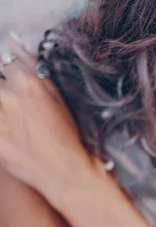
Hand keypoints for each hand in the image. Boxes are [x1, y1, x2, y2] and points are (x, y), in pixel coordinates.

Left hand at [0, 36, 97, 203]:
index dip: (14, 78)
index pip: (7, 65)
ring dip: (6, 113)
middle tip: (23, 117)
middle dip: (8, 97)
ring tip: (20, 127)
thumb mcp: (58, 98)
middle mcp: (6, 98)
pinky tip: (13, 137)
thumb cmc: (69, 138)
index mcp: (27, 83)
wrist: (66, 174)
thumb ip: (31, 67)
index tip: (22, 93)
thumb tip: (14, 42)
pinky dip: (4, 129)